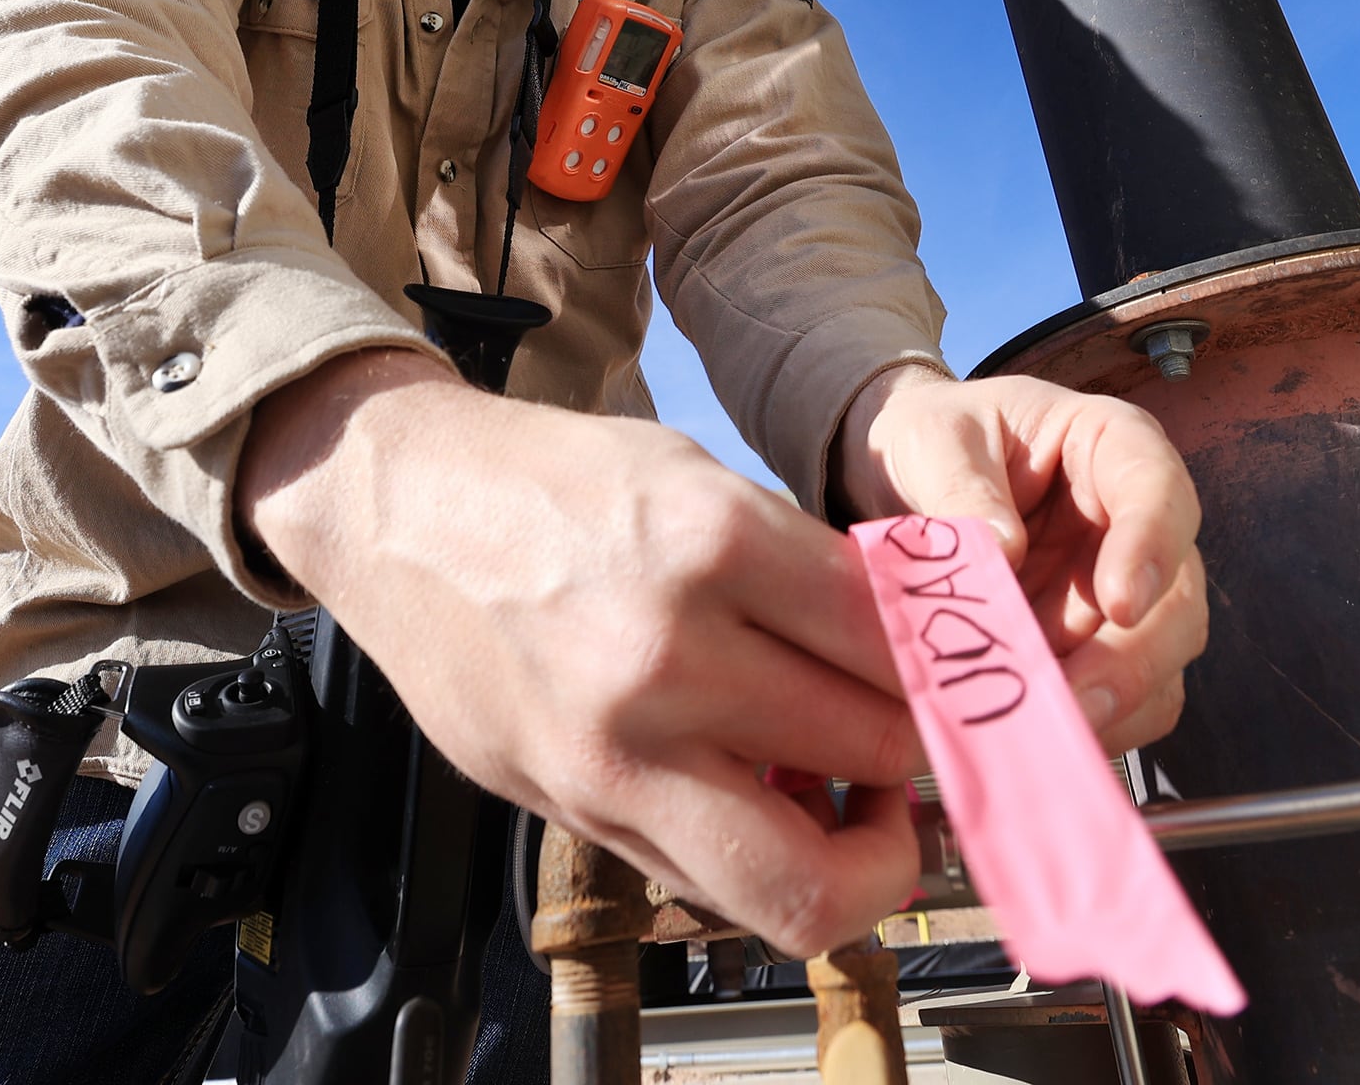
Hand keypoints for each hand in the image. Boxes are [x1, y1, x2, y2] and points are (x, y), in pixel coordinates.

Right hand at [239, 347, 924, 956]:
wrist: (396, 510)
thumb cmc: (549, 484)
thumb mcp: (697, 476)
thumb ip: (803, 571)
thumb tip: (911, 651)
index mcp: (709, 542)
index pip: (895, 645)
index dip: (951, 670)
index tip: (963, 675)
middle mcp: (665, 657)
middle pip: (874, 754)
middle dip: (920, 752)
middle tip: (927, 736)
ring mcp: (614, 753)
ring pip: (803, 878)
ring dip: (862, 846)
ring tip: (864, 801)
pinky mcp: (574, 809)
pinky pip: (713, 883)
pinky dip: (768, 859)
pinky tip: (775, 804)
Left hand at [831, 365, 1205, 752]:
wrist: (905, 476)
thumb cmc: (934, 439)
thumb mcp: (932, 440)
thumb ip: (961, 486)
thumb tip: (1002, 553)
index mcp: (1110, 448)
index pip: (1159, 489)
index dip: (1152, 547)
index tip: (1121, 602)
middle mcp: (1134, 524)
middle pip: (1178, 595)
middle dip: (1133, 658)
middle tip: (1072, 699)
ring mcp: (1121, 593)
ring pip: (1159, 660)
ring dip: (1111, 703)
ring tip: (1041, 729)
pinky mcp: (1098, 648)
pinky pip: (1123, 701)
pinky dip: (1089, 724)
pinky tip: (1032, 734)